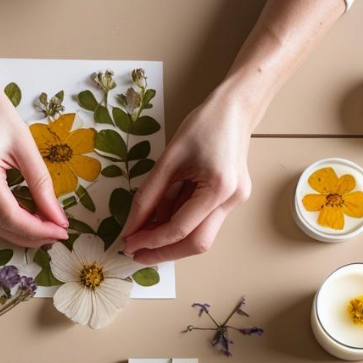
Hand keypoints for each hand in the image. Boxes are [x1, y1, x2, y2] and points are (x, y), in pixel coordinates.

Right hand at [0, 68, 69, 246]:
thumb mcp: (26, 146)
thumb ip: (41, 185)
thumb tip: (57, 217)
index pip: (10, 217)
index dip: (37, 230)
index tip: (62, 231)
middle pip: (0, 226)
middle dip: (31, 235)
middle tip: (58, 234)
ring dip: (21, 230)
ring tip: (48, 227)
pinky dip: (10, 218)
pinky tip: (30, 216)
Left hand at [121, 92, 252, 264]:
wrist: (234, 110)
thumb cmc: (203, 125)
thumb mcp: (168, 159)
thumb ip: (148, 196)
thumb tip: (132, 226)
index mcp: (218, 188)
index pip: (181, 229)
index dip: (152, 240)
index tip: (128, 243)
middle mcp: (231, 200)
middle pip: (197, 243)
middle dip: (164, 251)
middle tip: (135, 252)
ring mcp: (235, 202)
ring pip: (201, 236)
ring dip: (171, 238)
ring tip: (143, 234)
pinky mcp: (230, 199)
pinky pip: (203, 220)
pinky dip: (180, 223)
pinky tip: (160, 218)